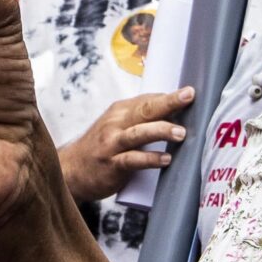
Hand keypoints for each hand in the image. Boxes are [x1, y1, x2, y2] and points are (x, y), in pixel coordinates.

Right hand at [58, 89, 195, 203]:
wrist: (71, 169)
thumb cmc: (101, 147)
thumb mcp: (117, 126)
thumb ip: (141, 119)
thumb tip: (174, 112)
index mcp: (120, 111)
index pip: (147, 100)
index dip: (169, 96)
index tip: (190, 92)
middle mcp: (116, 123)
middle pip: (145, 109)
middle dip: (168, 102)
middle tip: (188, 97)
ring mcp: (112, 143)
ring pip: (139, 133)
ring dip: (161, 131)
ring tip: (181, 133)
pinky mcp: (112, 164)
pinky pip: (133, 160)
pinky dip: (150, 159)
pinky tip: (165, 159)